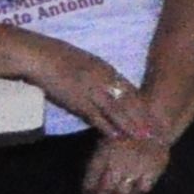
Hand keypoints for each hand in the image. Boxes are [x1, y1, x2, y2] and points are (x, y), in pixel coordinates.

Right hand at [27, 42, 165, 144]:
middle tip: (154, 130)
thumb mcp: (86, 61)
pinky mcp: (77, 101)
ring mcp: (91, 90)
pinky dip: (107, 127)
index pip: (129, 89)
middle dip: (141, 116)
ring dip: (129, 125)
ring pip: (115, 111)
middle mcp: (103, 79)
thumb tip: (113, 85)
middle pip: (127, 100)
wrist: (40, 57)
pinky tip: (116, 136)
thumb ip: (101, 73)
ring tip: (140, 136)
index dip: (141, 104)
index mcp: (105, 68)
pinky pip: (96, 117)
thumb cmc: (59, 57)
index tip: (153, 114)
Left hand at [80, 131, 172, 193]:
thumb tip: (89, 186)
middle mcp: (118, 165)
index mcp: (104, 154)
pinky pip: (141, 189)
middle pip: (105, 192)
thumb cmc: (125, 130)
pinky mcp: (153, 171)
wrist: (154, 121)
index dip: (87, 192)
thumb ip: (97, 161)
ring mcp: (136, 169)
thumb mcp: (105, 140)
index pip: (91, 180)